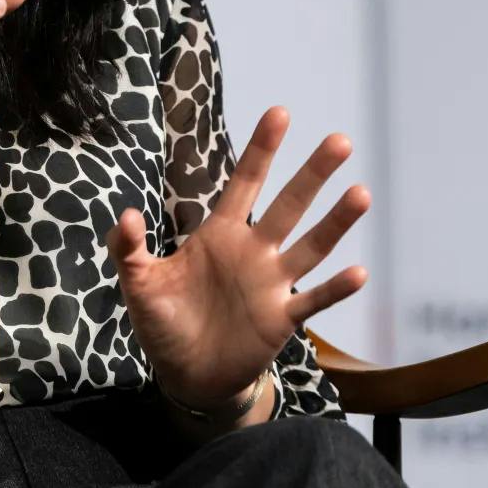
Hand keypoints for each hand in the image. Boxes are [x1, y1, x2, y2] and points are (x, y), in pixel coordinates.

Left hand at [106, 105, 369, 413]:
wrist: (186, 374)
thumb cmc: (164, 322)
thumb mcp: (139, 283)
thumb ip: (129, 248)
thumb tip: (127, 215)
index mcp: (220, 235)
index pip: (244, 184)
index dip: (261, 150)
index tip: (280, 113)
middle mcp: (254, 252)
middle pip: (288, 206)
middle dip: (312, 175)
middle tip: (340, 141)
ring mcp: (272, 284)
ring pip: (310, 247)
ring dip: (334, 223)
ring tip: (360, 193)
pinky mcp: (281, 319)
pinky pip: (313, 300)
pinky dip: (334, 289)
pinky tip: (358, 272)